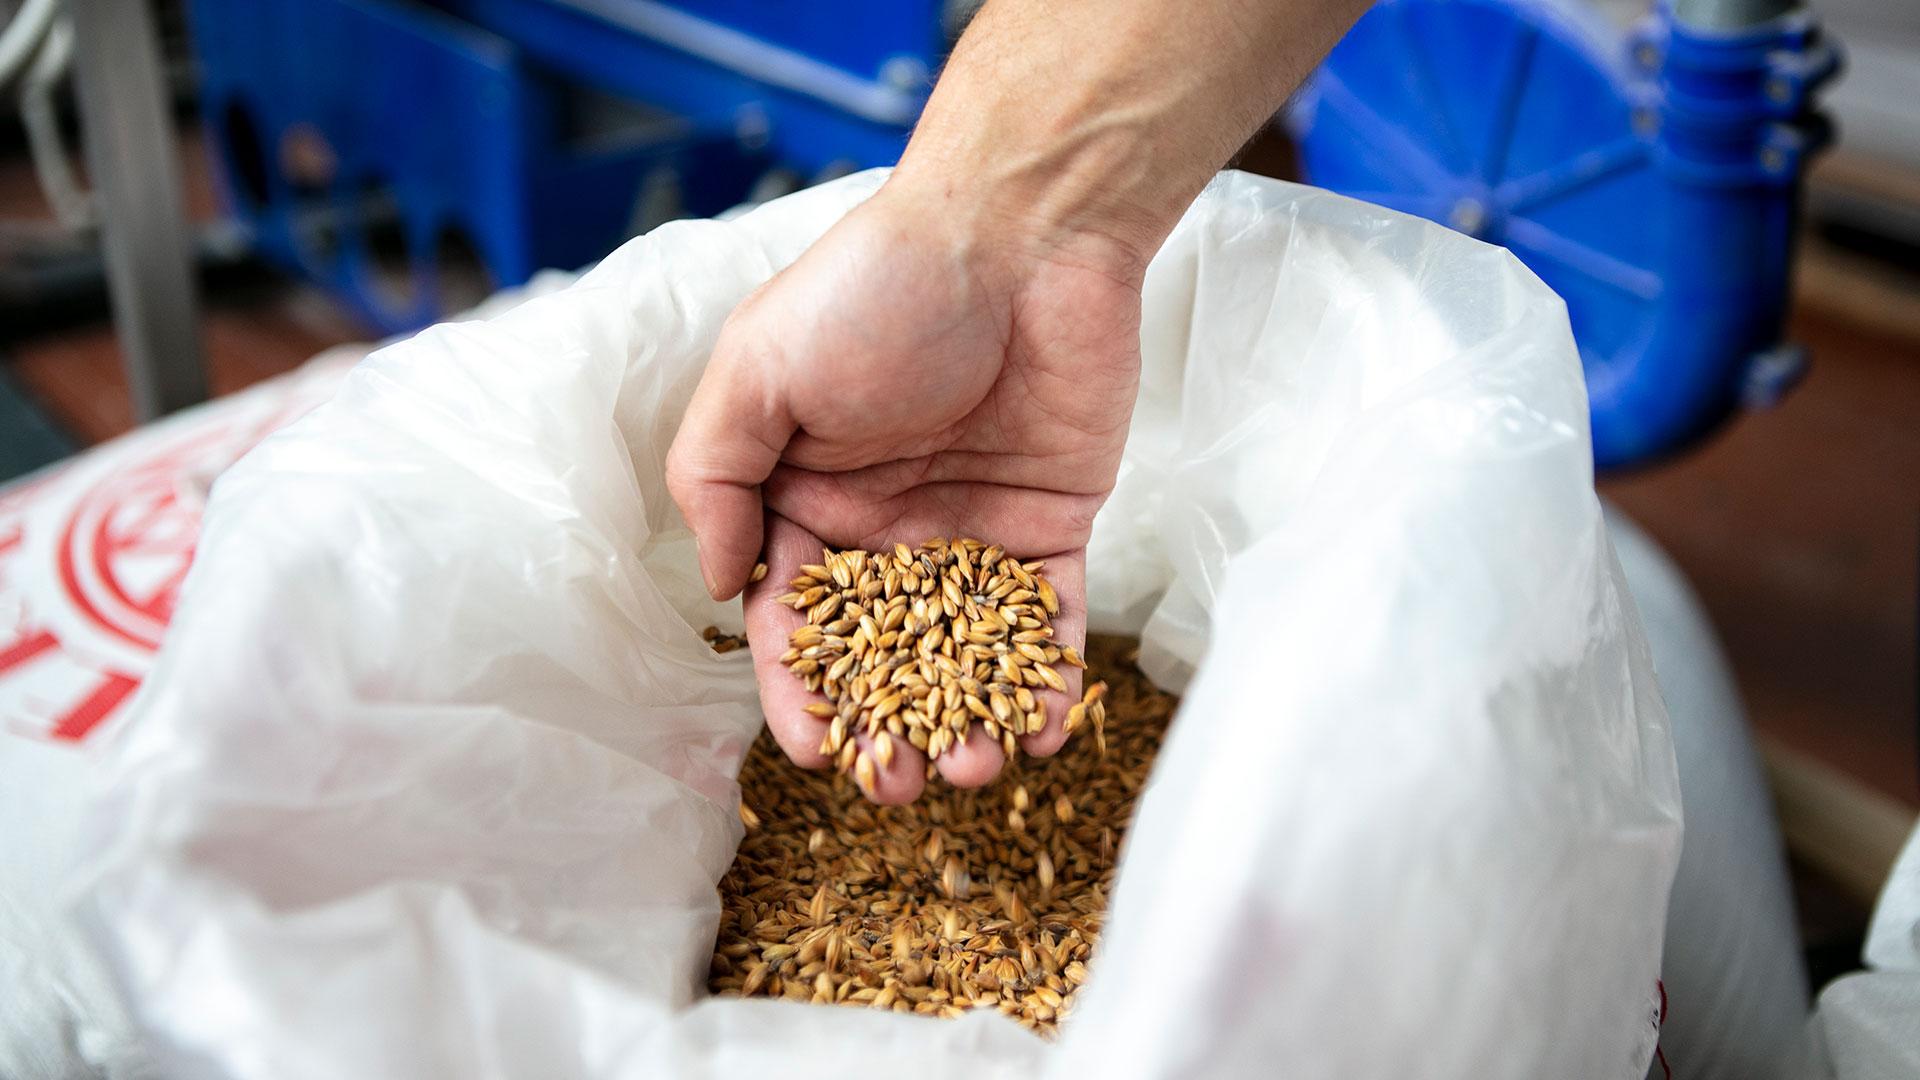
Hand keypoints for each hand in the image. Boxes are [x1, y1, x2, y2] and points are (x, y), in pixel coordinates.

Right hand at [666, 182, 1141, 801]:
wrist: (1020, 231)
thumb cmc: (874, 290)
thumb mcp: (758, 368)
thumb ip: (719, 477)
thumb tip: (715, 583)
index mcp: (807, 497)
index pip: (794, 619)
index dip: (799, 691)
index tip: (814, 753)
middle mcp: (885, 526)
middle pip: (882, 655)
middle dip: (887, 730)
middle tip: (901, 789)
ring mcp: (971, 531)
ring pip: (965, 654)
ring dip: (968, 720)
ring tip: (974, 770)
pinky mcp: (1052, 525)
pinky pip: (1049, 620)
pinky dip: (1050, 680)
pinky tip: (1048, 731)